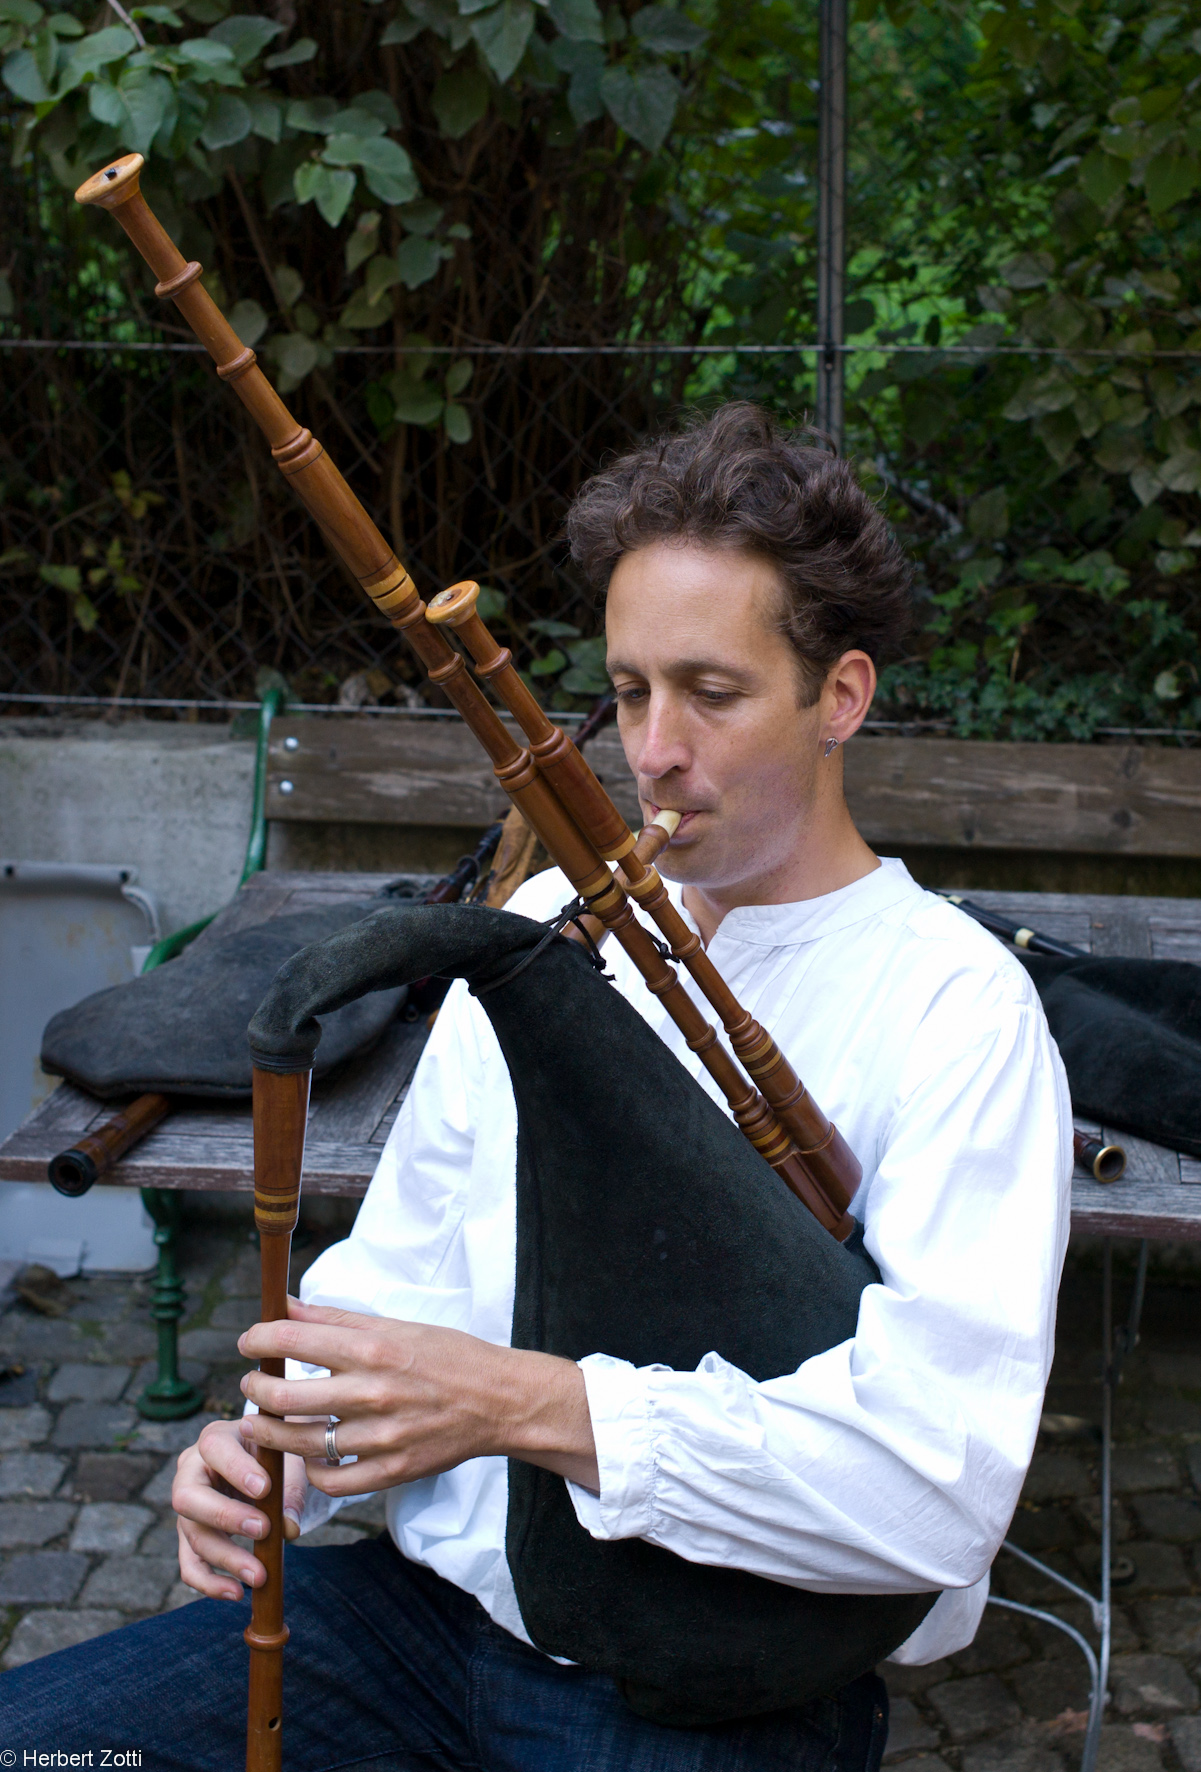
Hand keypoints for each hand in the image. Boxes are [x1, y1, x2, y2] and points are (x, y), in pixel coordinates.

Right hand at [171, 1417, 308, 1601]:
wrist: (269, 1461)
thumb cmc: (278, 1454)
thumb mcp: (289, 1458)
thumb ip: (292, 1486)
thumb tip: (289, 1529)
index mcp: (216, 1439)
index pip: (214, 1449)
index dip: (236, 1469)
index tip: (265, 1488)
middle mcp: (192, 1470)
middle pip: (188, 1496)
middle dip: (225, 1516)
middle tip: (263, 1529)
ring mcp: (188, 1506)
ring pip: (191, 1534)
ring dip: (225, 1558)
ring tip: (259, 1576)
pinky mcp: (191, 1535)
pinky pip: (189, 1563)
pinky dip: (209, 1583)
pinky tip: (237, 1593)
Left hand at [237, 1298, 598, 1494]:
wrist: (500, 1400)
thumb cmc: (448, 1355)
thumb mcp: (395, 1325)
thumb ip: (335, 1319)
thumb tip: (284, 1304)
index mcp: (373, 1349)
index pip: (293, 1341)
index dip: (259, 1339)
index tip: (249, 1342)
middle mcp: (373, 1394)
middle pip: (286, 1398)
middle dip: (255, 1389)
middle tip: (251, 1384)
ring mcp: (381, 1438)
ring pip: (300, 1444)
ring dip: (268, 1432)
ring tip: (260, 1422)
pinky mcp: (391, 1472)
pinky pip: (331, 1480)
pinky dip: (310, 1469)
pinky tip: (308, 1454)